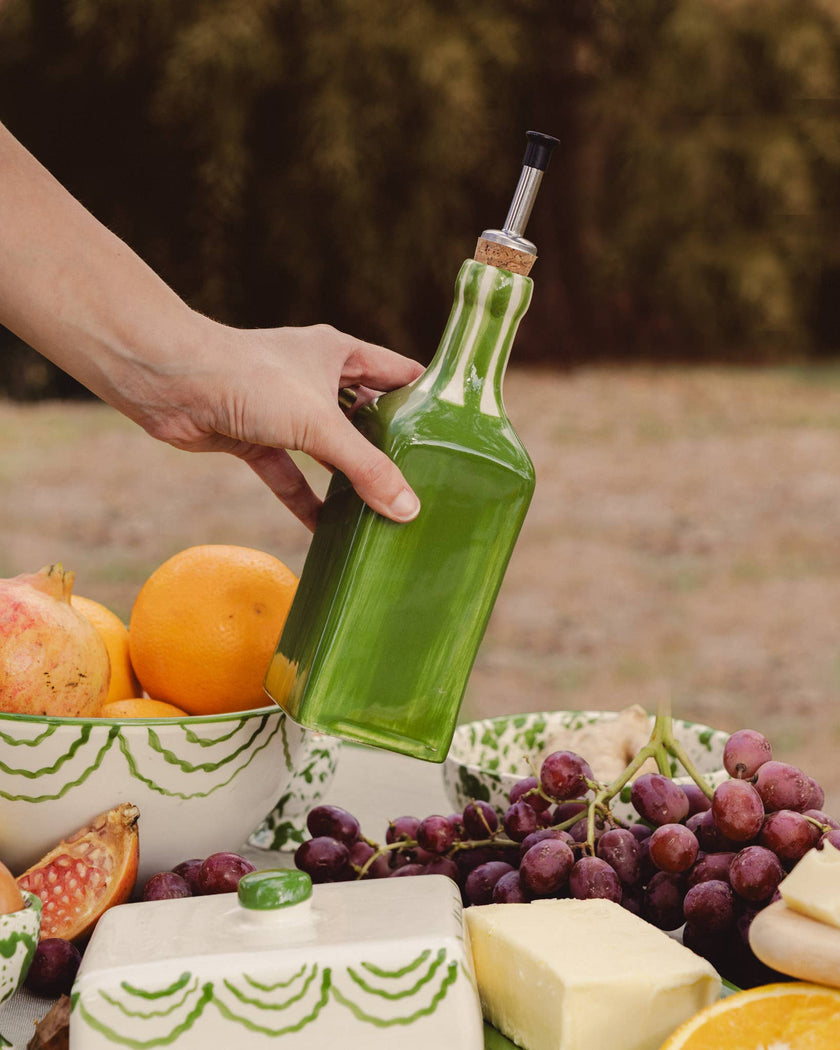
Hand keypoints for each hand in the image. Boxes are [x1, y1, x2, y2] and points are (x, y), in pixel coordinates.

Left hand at [123, 317, 424, 529]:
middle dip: (390, 448)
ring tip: (384, 511)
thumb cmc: (246, 379)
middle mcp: (315, 378)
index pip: (399, 373)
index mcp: (339, 353)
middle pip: (366, 415)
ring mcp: (284, 409)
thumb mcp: (319, 424)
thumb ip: (366, 467)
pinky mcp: (256, 437)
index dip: (428, 397)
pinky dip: (306, 500)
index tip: (457, 431)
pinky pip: (290, 475)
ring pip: (328, 449)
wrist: (167, 381)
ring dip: (349, 478)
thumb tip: (408, 509)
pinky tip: (326, 531)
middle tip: (425, 482)